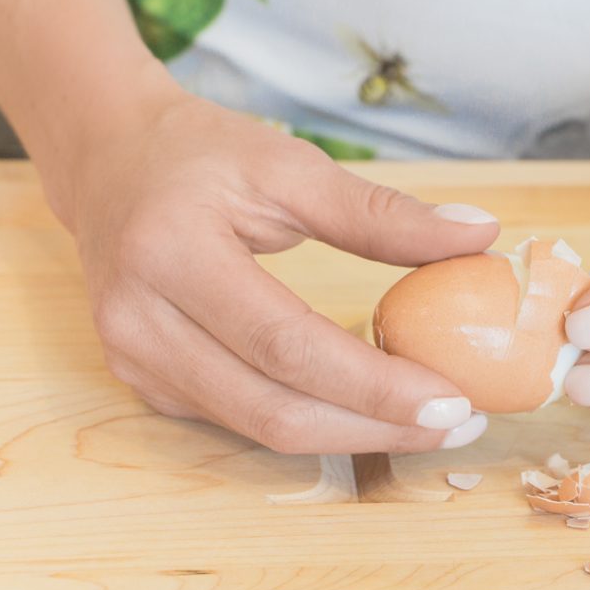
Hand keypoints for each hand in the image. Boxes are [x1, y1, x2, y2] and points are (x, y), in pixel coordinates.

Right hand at [63, 91, 498, 452]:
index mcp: (172, 254)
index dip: (374, 384)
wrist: (109, 161)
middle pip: (272, 408)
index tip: (453, 398)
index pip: (286, 343)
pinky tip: (363, 406)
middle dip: (374, 427)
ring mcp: (134, 360)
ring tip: (425, 420)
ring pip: (258, 427)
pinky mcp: (144, 380)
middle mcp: (138, 320)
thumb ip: (383, 212)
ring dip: (350, 434)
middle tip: (456, 423)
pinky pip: (239, 418)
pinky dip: (310, 418)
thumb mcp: (292, 167)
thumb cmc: (202, 155)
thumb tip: (480, 235)